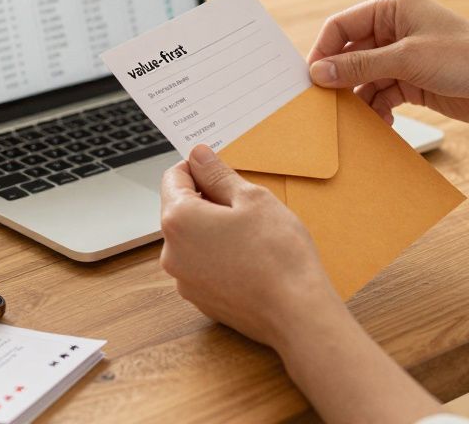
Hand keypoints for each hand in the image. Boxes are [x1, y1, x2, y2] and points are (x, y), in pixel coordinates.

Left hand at [159, 145, 342, 349]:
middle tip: (245, 204)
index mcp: (178, 220)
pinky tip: (250, 258)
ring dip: (213, 228)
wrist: (297, 313)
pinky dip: (219, 255)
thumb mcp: (252, 198)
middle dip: (207, 199)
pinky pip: (202, 265)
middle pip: (180, 209)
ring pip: (192, 239)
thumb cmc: (278, 254)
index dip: (199, 168)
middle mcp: (171, 252)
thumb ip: (218, 174)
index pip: (174, 177)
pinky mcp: (200, 299)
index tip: (221, 170)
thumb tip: (199, 156)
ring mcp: (183, 280)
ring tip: (251, 233)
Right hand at [307, 0, 468, 125]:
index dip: (324, 50)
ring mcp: (404, 57)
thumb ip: (360, 66)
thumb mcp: (407, 59)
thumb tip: (319, 72)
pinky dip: (377, 110)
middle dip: (338, 78)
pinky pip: (382, 95)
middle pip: (351, 53)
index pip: (342, 25)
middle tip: (324, 103)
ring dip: (358, 99)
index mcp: (393, 8)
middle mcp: (395, 29)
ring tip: (352, 120)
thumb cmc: (467, 58)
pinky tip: (379, 125)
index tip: (309, 78)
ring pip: (365, 78)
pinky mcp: (413, 82)